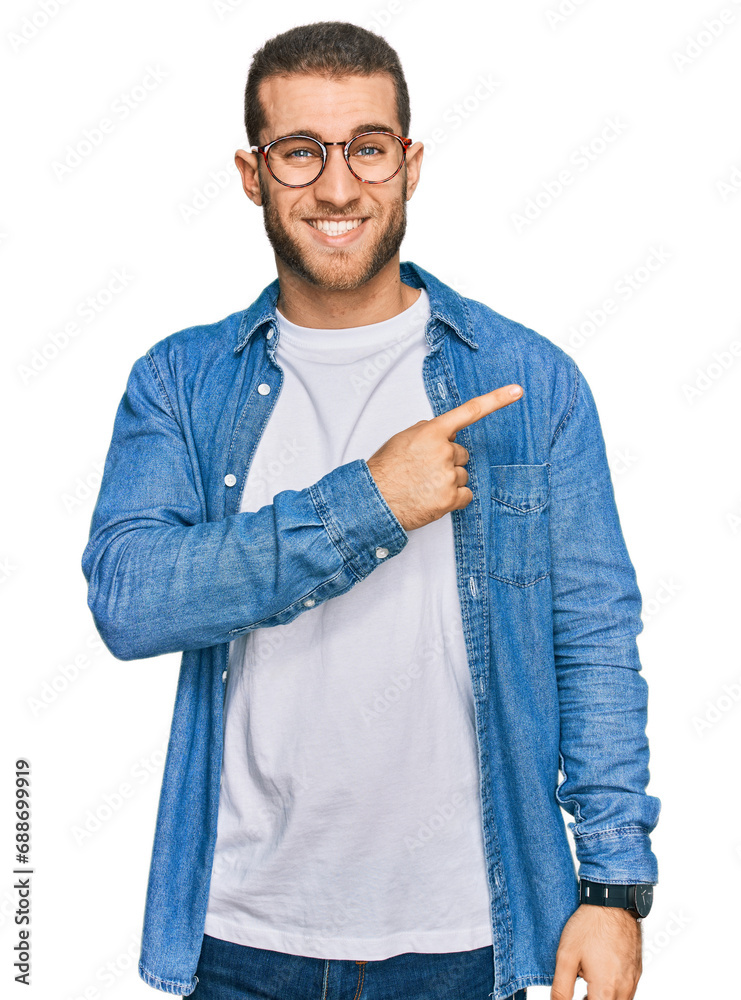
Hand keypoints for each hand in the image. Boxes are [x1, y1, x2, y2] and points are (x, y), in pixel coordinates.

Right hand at [366, 384, 522, 531]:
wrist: (375, 501)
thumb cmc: (385, 470)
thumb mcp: (402, 439)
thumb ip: (427, 431)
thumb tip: (444, 433)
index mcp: (432, 432)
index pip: (469, 411)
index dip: (496, 400)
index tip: (517, 391)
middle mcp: (444, 451)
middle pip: (462, 454)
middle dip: (448, 461)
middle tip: (424, 471)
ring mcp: (449, 475)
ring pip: (462, 475)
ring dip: (448, 480)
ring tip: (424, 486)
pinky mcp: (451, 498)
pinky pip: (466, 494)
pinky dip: (454, 498)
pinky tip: (434, 498)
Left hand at [551, 904, 641, 999]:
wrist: (613, 902)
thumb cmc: (590, 926)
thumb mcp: (566, 956)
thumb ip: (561, 988)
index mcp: (605, 990)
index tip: (573, 995)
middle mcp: (624, 989)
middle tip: (579, 992)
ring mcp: (633, 980)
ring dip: (602, 998)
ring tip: (585, 986)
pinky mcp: (637, 971)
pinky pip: (627, 991)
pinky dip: (613, 991)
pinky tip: (599, 977)